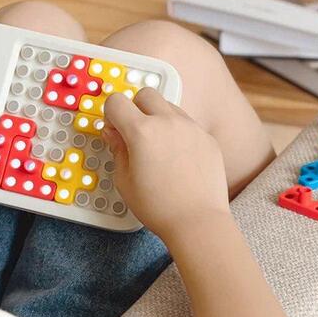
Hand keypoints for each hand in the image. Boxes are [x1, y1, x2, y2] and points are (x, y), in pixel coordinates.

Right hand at [102, 88, 229, 237]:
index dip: (110, 114)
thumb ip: (117, 149)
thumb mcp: (124, 180)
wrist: (198, 221)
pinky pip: (187, 123)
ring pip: (168, 106)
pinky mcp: (207, 137)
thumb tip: (114, 132)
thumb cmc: (159, 207)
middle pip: (145, 94)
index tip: (113, 128)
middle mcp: (168, 122)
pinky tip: (177, 159)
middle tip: (134, 132)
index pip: (117, 101)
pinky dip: (178, 132)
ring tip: (157, 147)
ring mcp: (191, 127)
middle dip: (135, 107)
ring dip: (158, 117)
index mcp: (141, 131)